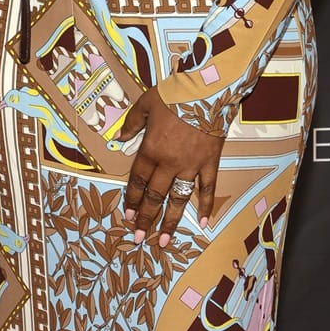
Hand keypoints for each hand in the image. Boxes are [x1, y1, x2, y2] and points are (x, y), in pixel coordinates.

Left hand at [120, 88, 224, 247]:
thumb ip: (131, 124)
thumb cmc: (174, 95)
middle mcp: (168, 163)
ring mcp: (191, 166)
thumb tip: (119, 138)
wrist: (207, 89)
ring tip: (165, 241)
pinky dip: (206, 206)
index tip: (127, 217)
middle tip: (140, 238)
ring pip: (179, 199)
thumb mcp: (144, 104)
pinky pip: (208, 189)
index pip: (137, 181)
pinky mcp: (210, 163)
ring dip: (171, 221)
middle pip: (154, 197)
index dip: (130, 200)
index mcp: (150, 150)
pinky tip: (203, 223)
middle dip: (145, 219)